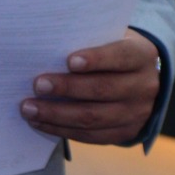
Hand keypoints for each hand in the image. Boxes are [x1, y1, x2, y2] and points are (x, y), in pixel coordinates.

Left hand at [20, 32, 161, 144]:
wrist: (141, 80)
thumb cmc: (112, 51)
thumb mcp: (110, 38)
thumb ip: (88, 40)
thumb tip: (46, 46)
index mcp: (142, 55)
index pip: (120, 57)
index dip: (96, 59)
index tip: (69, 60)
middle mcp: (144, 86)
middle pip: (103, 90)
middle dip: (67, 88)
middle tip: (37, 84)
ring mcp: (137, 114)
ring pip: (93, 118)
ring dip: (57, 114)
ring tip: (29, 108)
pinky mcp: (125, 133)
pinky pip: (90, 136)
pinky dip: (62, 130)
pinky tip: (40, 122)